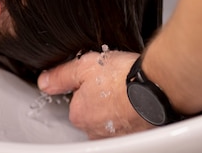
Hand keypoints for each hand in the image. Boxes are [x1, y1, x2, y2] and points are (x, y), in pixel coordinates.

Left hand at [37, 51, 152, 138]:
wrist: (156, 87)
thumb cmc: (122, 78)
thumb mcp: (83, 67)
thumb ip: (61, 76)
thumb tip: (45, 82)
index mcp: (80, 115)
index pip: (76, 102)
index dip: (86, 85)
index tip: (98, 77)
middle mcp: (95, 131)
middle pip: (93, 113)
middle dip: (101, 99)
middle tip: (113, 82)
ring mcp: (116, 135)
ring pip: (111, 120)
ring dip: (117, 108)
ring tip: (127, 90)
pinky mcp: (136, 135)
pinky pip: (129, 124)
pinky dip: (132, 114)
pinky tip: (138, 100)